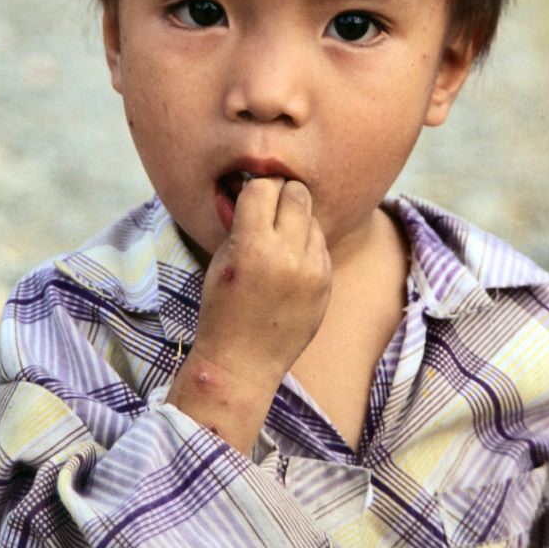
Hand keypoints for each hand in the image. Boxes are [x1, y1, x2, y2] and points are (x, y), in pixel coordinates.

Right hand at [168, 177, 330, 452]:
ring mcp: (312, 269)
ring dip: (296, 219)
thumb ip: (240, 222)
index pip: (263, 187)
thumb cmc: (223, 308)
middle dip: (281, 195)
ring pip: (312, 216)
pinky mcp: (326, 281)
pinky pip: (321, 244)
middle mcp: (287, 254)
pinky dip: (306, 245)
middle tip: (268, 210)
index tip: (251, 194)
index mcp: (253, 245)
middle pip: (296, 193)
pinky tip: (289, 263)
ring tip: (277, 241)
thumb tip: (254, 186)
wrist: (244, 360)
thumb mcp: (221, 259)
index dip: (255, 188)